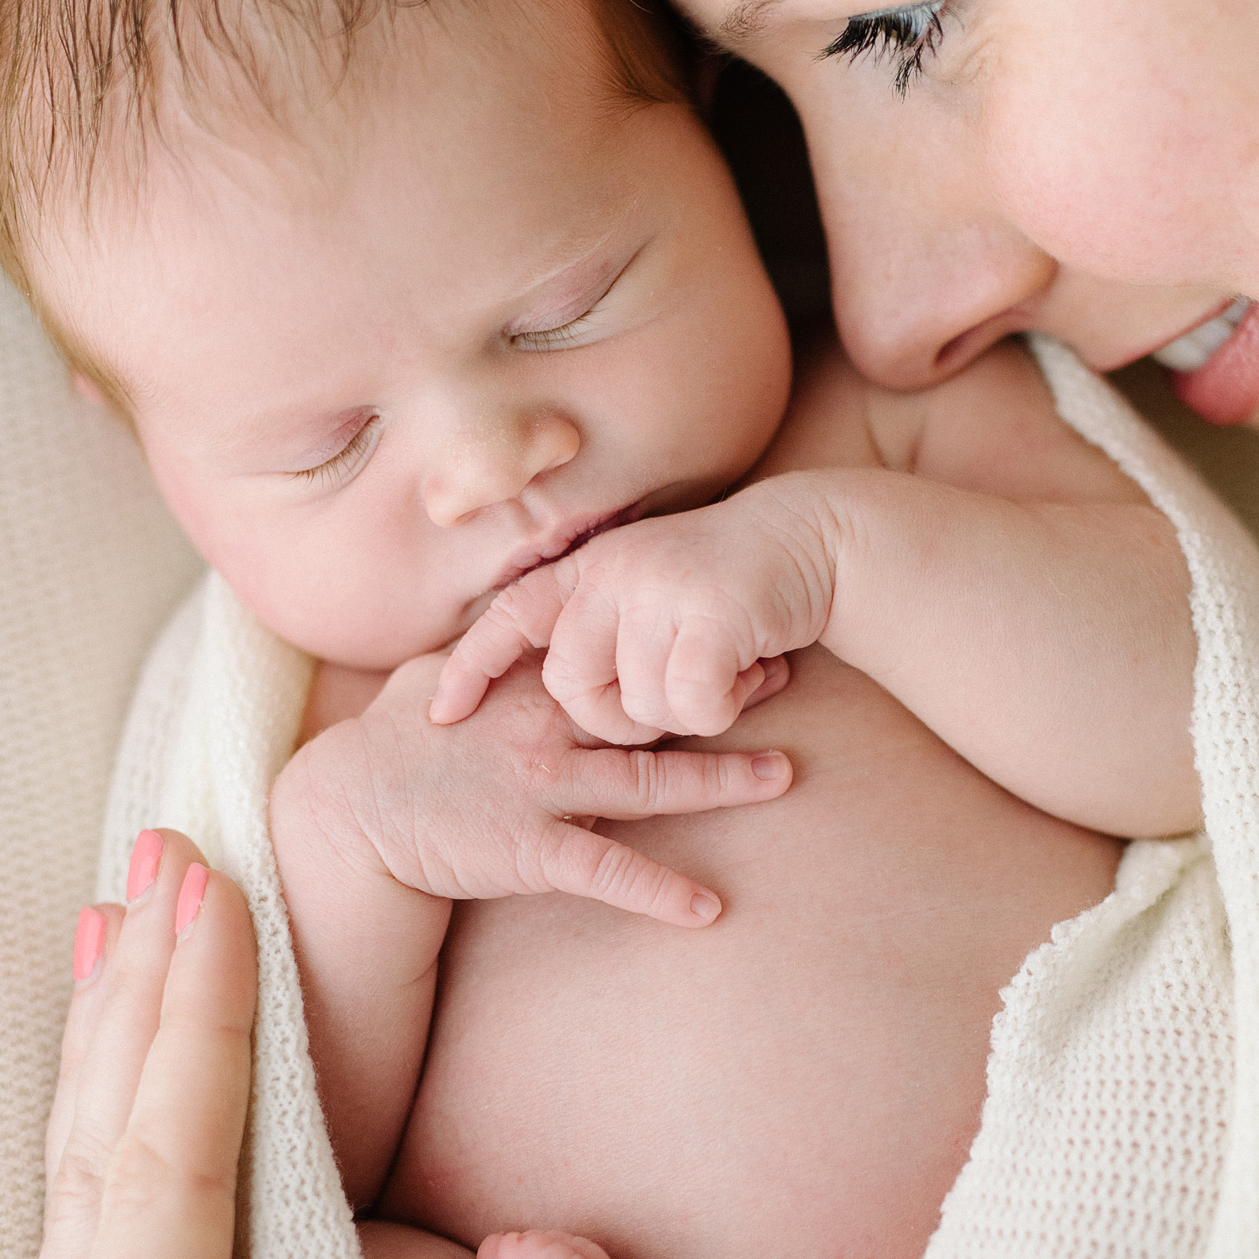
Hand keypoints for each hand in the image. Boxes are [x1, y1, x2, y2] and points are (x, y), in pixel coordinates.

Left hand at [0, 830, 755, 1258]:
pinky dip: (121, 1154)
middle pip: (101, 1178)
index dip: (190, 1039)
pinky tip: (130, 1114)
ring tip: (129, 932)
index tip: (216, 898)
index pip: (157, 1200)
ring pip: (90, 1213)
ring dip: (114, 1060)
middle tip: (165, 855)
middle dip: (136, 1006)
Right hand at [281, 645, 791, 925]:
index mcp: (528, 686)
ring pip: (647, 783)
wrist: (344, 814)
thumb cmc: (392, 744)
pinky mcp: (529, 850)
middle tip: (789, 672)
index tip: (736, 622)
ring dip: (720, 781)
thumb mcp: (439, 677)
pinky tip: (709, 908)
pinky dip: (659, 891)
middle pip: (651, 708)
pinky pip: (607, 872)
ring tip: (784, 776)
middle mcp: (544, 731)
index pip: (618, 655)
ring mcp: (541, 790)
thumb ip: (491, 654)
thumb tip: (520, 622)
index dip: (678, 640)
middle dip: (720, 692)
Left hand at [431, 479, 839, 742]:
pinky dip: (723, 711)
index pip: (510, 615)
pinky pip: (693, 708)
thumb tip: (556, 687)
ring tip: (725, 676)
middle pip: (572, 688)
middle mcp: (615, 570)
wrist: (817, 537)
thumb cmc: (732, 582)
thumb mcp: (650, 587)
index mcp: (592, 565)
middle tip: (666, 707)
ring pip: (640, 708)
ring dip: (687, 715)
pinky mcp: (712, 616)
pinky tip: (752, 676)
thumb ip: (603, 621)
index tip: (441, 715)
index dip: (471, 666)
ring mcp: (662, 590)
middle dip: (615, 721)